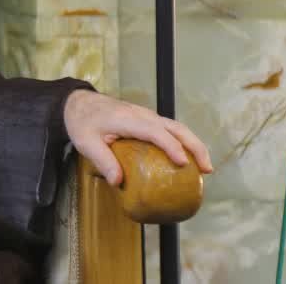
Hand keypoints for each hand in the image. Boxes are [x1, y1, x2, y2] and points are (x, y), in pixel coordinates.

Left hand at [63, 89, 212, 186]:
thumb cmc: (82, 122)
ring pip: (177, 127)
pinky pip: (170, 129)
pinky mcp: (147, 119)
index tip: (183, 163)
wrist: (78, 103)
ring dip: (193, 144)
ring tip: (205, 168)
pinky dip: (183, 142)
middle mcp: (142, 114)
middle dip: (195, 146)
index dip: (171, 146)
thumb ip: (102, 161)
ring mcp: (146, 115)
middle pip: (176, 127)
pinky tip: (187, 160)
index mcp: (128, 119)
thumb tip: (118, 182)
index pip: (156, 131)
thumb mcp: (86, 143)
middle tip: (206, 169)